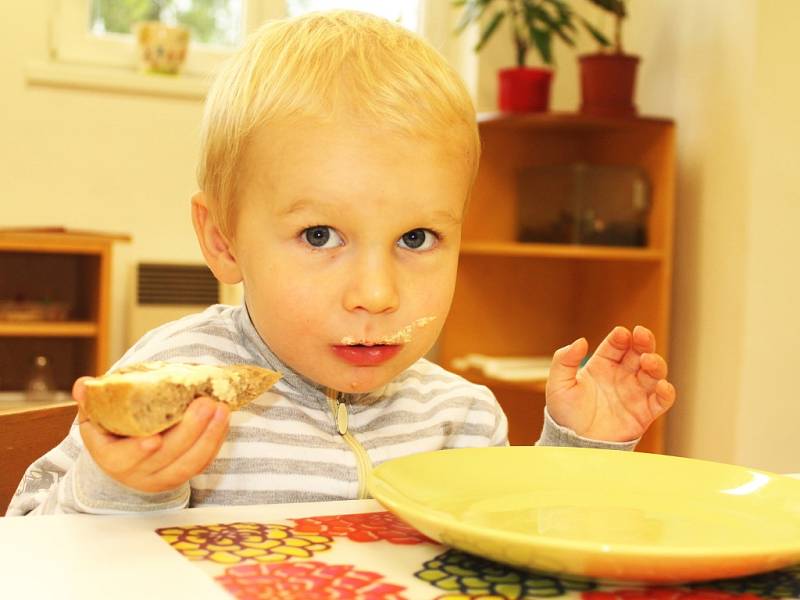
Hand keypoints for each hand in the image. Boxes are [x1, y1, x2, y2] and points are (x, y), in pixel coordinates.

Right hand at [74, 377, 230, 492]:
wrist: (124, 457)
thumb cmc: (110, 431)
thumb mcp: (95, 416)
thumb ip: (91, 400)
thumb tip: (83, 385)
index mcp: (111, 458)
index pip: (123, 459)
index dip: (137, 451)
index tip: (153, 439)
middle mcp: (138, 473)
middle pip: (166, 458)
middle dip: (189, 431)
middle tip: (205, 403)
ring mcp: (163, 477)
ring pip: (190, 464)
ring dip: (210, 436)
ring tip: (222, 409)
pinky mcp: (183, 474)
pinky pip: (202, 463)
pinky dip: (216, 442)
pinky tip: (224, 420)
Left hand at [545, 325, 675, 441]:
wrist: (573, 444)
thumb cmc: (565, 413)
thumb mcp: (558, 384)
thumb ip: (564, 360)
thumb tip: (581, 341)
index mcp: (602, 365)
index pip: (616, 345)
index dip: (620, 337)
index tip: (621, 334)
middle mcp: (622, 376)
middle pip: (639, 352)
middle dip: (643, 342)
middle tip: (642, 335)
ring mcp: (635, 393)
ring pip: (653, 372)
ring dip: (655, 364)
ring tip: (648, 361)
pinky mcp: (644, 413)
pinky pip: (662, 400)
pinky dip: (666, 392)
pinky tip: (662, 386)